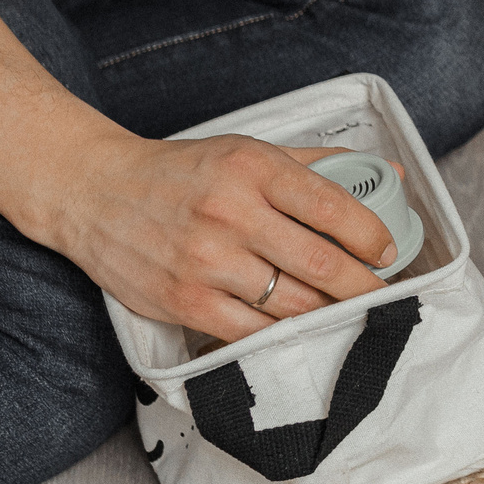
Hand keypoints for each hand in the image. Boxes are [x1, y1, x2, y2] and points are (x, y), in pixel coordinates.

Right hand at [39, 134, 399, 343]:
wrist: (95, 192)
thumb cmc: (180, 172)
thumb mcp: (249, 151)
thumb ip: (319, 164)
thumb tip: (387, 171)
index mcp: (252, 168)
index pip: (331, 206)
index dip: (371, 234)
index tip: (389, 250)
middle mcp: (231, 214)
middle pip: (319, 263)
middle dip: (363, 285)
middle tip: (382, 292)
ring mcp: (206, 262)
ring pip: (291, 304)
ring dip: (329, 313)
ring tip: (348, 310)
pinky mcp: (185, 302)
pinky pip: (251, 331)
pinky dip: (283, 333)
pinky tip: (300, 326)